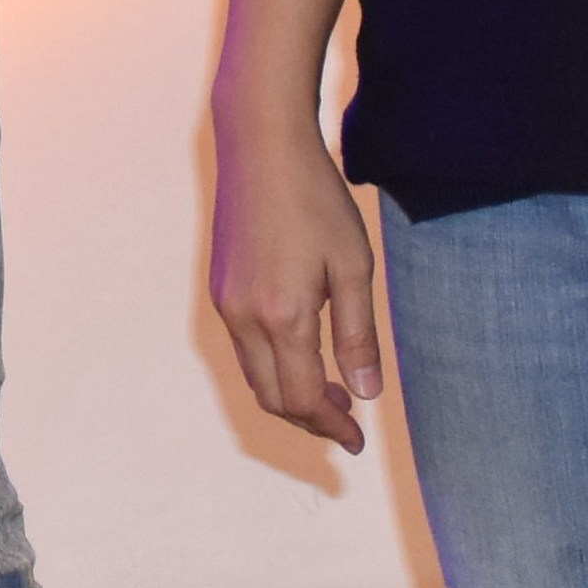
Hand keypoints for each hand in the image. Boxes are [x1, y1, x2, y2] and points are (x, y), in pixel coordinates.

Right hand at [203, 111, 383, 452]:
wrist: (260, 146)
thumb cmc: (315, 200)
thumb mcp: (352, 267)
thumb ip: (357, 335)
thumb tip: (367, 393)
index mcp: (281, 316)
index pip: (303, 398)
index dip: (332, 427)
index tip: (358, 441)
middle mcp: (243, 317)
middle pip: (272, 396)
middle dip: (311, 418)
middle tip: (350, 420)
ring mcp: (226, 302)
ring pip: (255, 374)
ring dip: (290, 394)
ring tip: (332, 388)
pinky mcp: (220, 286)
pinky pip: (244, 347)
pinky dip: (273, 366)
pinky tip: (302, 349)